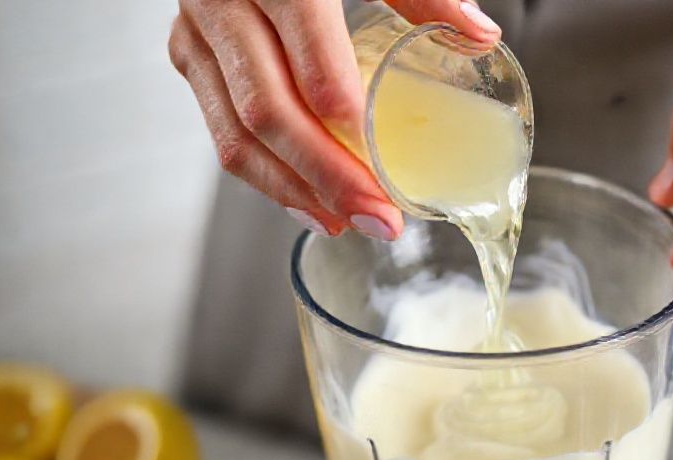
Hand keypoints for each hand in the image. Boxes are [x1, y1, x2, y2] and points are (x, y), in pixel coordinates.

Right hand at [169, 0, 500, 238]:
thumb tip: (480, 36)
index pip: (309, 64)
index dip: (345, 131)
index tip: (385, 179)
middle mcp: (224, 4)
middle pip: (268, 113)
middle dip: (326, 179)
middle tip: (377, 220)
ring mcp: (200, 33)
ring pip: (234, 135)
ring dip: (292, 192)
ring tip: (345, 225)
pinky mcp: (191, 55)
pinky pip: (221, 131)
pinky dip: (266, 176)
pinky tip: (307, 202)